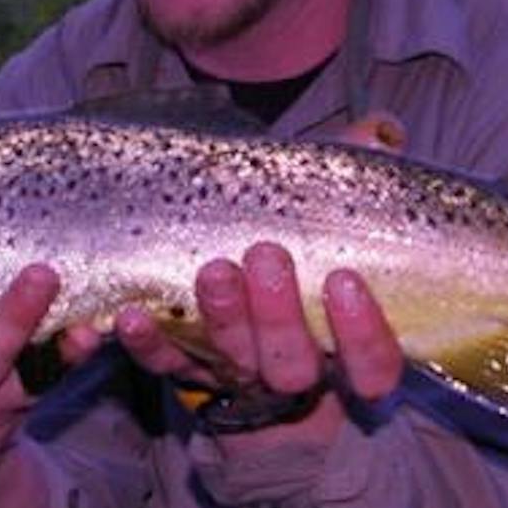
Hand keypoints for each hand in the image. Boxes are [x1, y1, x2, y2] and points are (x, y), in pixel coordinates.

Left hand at [60, 109, 413, 445]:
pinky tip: (131, 315)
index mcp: (346, 345)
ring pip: (233, 363)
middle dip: (277, 315)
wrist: (244, 273)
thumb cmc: (305, 243)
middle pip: (292, 369)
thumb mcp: (334, 210)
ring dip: (222, 319)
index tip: (344, 280)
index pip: (372, 366)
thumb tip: (377, 133)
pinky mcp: (186, 369)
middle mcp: (296, 370)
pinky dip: (147, 345)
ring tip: (212, 271)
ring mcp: (238, 374)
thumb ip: (356, 175)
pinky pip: (165, 366)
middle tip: (265, 254)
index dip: (362, 334)